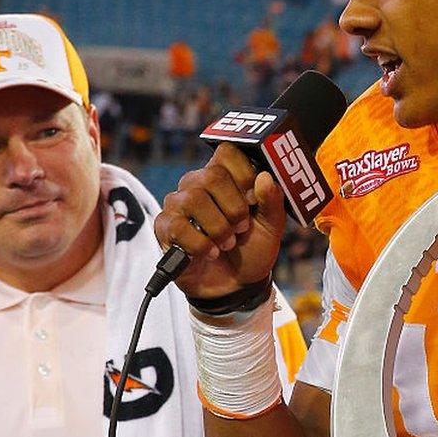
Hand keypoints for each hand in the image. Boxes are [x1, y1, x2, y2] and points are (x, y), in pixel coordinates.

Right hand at [154, 142, 286, 299]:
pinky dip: (201, 244)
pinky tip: (210, 253)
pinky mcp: (165, 227)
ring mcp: (178, 204)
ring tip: (227, 244)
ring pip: (194, 199)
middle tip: (241, 228)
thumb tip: (264, 177)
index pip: (227, 151)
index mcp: (225, 177)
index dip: (244, 173)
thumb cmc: (251, 249)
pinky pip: (178, 226)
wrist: (235, 285)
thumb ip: (272, 202)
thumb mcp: (271, 227)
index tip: (253, 200)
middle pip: (212, 175)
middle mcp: (198, 184)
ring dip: (218, 228)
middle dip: (234, 207)